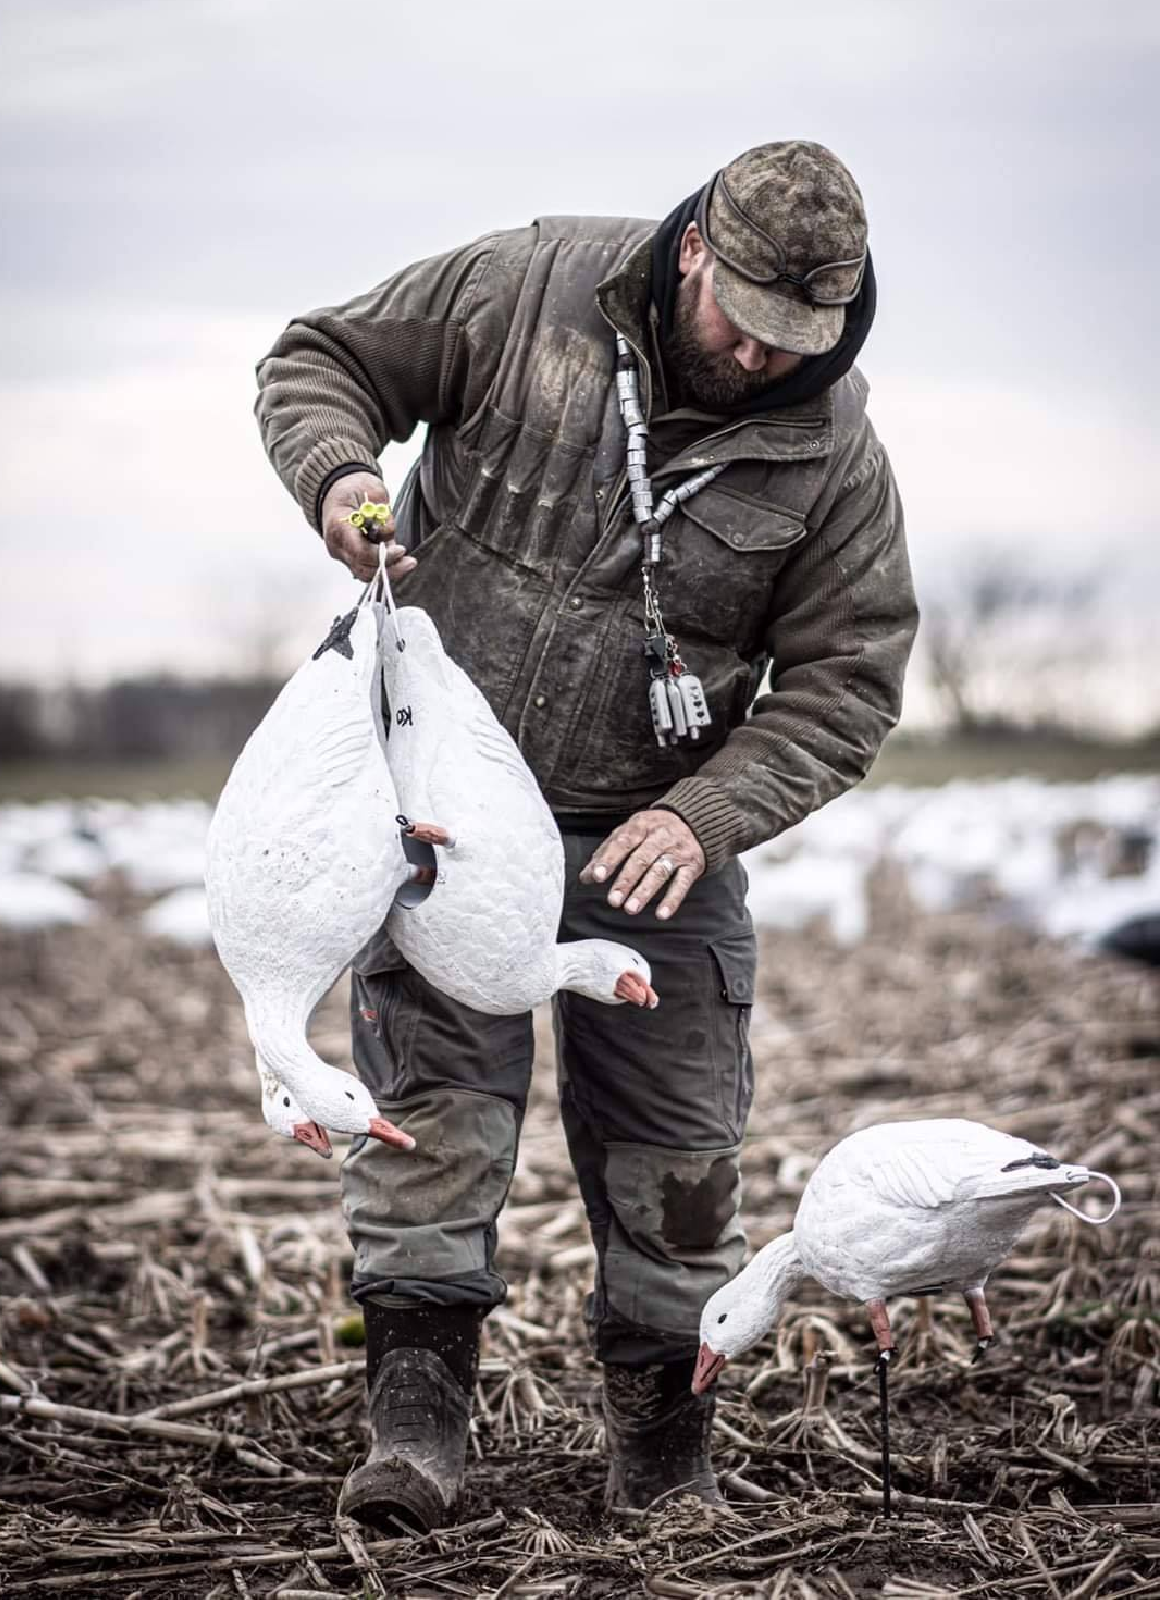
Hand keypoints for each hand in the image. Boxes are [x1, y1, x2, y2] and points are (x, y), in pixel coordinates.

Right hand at [320, 471, 418, 583]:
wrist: (336, 490)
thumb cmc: (353, 487)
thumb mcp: (372, 491)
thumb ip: (382, 515)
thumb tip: (389, 535)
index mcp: (339, 526)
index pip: (360, 552)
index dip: (382, 556)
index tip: (401, 550)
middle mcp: (337, 545)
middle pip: (363, 568)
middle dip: (389, 568)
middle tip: (410, 562)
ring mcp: (342, 553)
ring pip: (365, 573)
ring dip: (388, 571)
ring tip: (408, 563)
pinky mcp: (350, 557)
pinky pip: (366, 569)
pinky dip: (383, 568)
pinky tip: (398, 562)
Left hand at [579, 809, 704, 921]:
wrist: (696, 822)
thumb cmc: (652, 831)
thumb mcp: (629, 834)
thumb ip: (606, 854)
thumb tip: (585, 877)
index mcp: (640, 825)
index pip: (623, 843)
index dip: (609, 860)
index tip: (597, 876)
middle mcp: (660, 837)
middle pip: (641, 859)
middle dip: (626, 881)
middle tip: (613, 900)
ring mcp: (677, 851)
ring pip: (660, 872)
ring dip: (644, 892)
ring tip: (630, 909)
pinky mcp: (692, 866)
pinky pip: (682, 884)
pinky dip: (672, 900)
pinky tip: (661, 914)